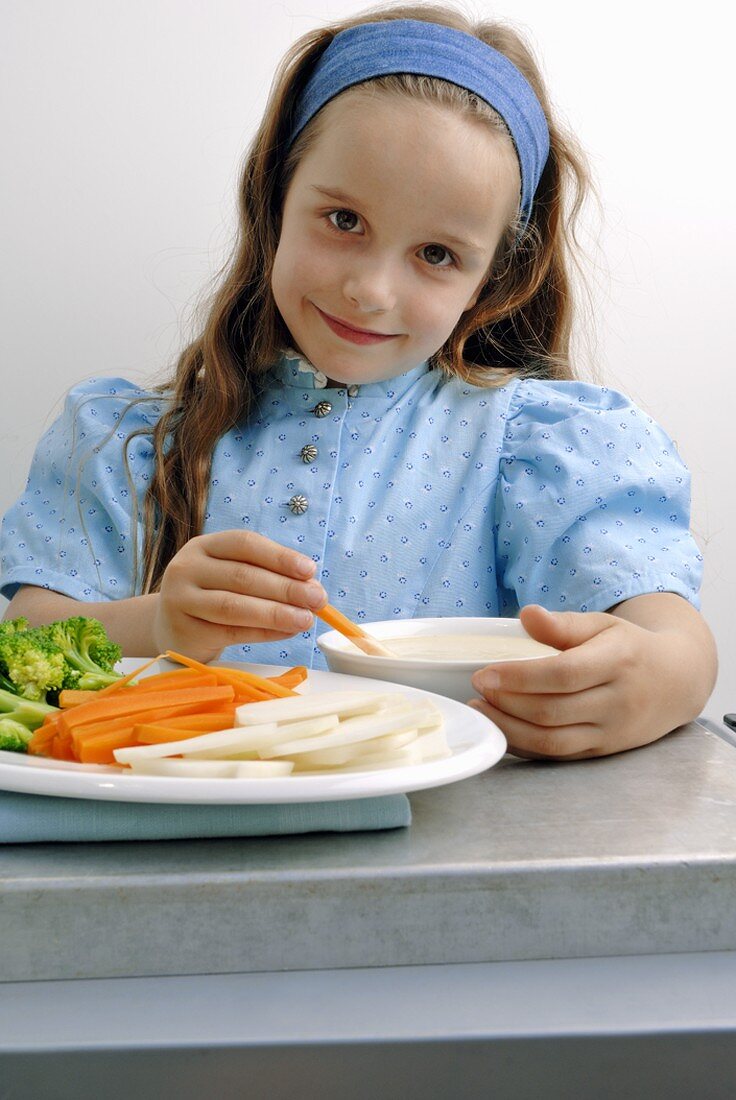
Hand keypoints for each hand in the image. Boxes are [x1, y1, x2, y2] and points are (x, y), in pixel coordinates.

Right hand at [153, 530, 326, 662]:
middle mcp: (186, 568)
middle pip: (242, 576)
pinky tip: (287, 632)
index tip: (310, 570)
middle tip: (318, 599)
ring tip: (306, 619)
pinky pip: (231, 632)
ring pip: (234, 606)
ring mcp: (180, 599)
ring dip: (276, 613)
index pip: (244, 543)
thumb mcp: (232, 576)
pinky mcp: (183, 631)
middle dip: (285, 588)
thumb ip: (267, 576)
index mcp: (203, 546)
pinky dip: (264, 633)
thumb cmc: (213, 597)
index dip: (278, 556)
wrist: (172, 628)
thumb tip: (312, 587)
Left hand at [467, 604, 690, 760]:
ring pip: (552, 741)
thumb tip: (526, 615)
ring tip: (481, 710)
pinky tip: (502, 729)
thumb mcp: (602, 625)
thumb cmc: (629, 648)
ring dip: (510, 728)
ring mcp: (612, 732)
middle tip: (477, 687)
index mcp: (618, 661)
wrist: (676, 682)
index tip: (485, 672)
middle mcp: (618, 701)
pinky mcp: (603, 751)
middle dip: (506, 702)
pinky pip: (558, 755)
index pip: (563, 674)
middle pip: (553, 711)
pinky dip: (525, 746)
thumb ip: (563, 623)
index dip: (519, 676)